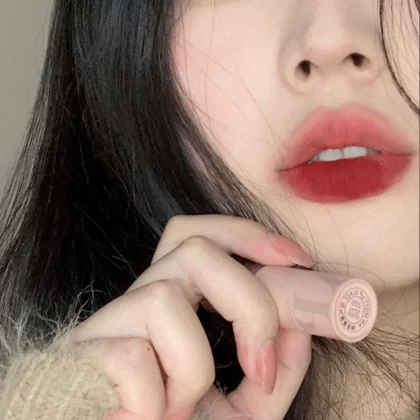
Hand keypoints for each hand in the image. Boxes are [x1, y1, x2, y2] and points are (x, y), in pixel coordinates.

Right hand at [70, 215, 313, 419]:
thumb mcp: (248, 406)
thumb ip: (278, 365)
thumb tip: (298, 325)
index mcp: (178, 301)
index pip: (200, 236)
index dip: (246, 235)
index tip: (295, 259)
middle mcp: (142, 298)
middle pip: (193, 247)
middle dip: (246, 299)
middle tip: (260, 362)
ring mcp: (109, 323)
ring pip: (162, 299)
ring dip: (191, 368)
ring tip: (181, 409)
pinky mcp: (81, 354)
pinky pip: (131, 357)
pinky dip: (153, 400)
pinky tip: (147, 418)